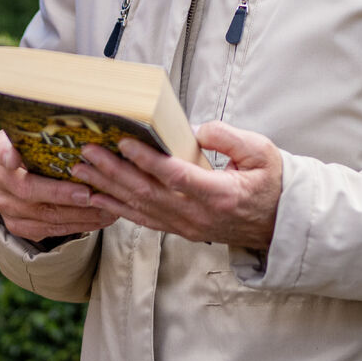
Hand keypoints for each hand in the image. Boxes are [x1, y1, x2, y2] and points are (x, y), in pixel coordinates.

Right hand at [0, 131, 118, 242]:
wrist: (22, 176)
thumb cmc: (40, 149)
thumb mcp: (40, 136)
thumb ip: (54, 133)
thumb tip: (88, 125)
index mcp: (2, 148)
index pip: (1, 149)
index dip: (7, 154)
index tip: (15, 158)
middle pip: (27, 189)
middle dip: (61, 194)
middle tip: (89, 194)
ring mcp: (5, 204)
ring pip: (44, 214)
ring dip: (78, 214)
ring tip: (106, 209)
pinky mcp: (17, 225)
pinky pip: (50, 230)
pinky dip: (78, 226)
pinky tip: (98, 219)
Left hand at [72, 121, 283, 249]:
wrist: (280, 224)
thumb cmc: (270, 183)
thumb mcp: (262, 152)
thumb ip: (229, 138)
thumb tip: (196, 130)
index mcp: (218, 194)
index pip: (175, 177)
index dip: (147, 160)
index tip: (124, 142)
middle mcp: (197, 215)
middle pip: (148, 193)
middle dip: (114, 171)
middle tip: (88, 151)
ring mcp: (187, 226)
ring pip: (140, 208)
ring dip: (108, 188)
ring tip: (81, 170)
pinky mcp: (180, 230)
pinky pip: (144, 220)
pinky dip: (118, 208)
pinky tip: (97, 196)